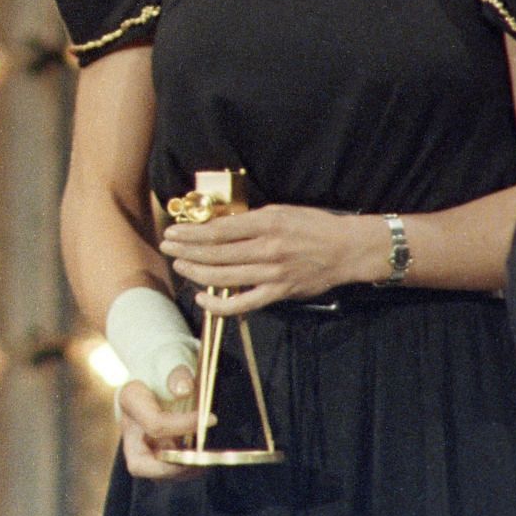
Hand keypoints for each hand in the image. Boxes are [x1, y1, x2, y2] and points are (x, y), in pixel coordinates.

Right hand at [117, 365, 205, 479]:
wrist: (161, 371)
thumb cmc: (168, 364)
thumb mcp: (172, 358)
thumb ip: (177, 372)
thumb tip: (184, 390)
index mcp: (131, 400)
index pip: (155, 424)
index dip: (184, 425)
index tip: (211, 419)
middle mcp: (130, 428)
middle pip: (139, 464)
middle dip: (171, 468)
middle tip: (200, 460)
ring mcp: (140, 444)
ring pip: (155, 473)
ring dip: (184, 471)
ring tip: (208, 458)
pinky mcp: (153, 454)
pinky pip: (168, 471)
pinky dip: (188, 469)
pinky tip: (205, 457)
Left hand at [160, 204, 378, 314]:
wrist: (348, 249)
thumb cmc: (314, 225)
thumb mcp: (281, 211)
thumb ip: (250, 219)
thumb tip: (218, 224)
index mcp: (266, 223)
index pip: (219, 230)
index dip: (192, 232)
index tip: (174, 231)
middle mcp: (267, 249)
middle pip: (216, 252)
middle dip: (186, 249)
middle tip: (167, 246)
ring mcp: (273, 273)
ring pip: (225, 276)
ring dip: (197, 272)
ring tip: (179, 265)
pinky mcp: (279, 293)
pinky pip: (243, 303)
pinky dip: (220, 304)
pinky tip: (202, 298)